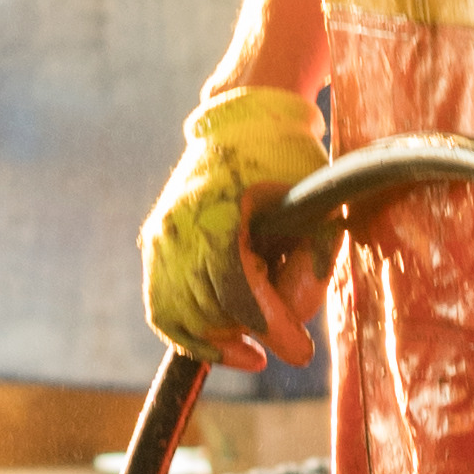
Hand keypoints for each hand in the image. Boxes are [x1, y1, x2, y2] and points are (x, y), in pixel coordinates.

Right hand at [140, 85, 329, 366]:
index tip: (300, 351)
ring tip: (254, 346)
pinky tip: (225, 346)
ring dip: (220, 340)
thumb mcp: (319, 208)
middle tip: (287, 336)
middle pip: (210, 311)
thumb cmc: (290, 162)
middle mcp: (179, 227)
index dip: (270, 327)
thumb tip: (292, 330)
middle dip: (253, 331)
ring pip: (181, 318)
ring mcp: (160, 237)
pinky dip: (189, 336)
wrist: (244, 122)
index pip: (235, 290)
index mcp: (220, 210)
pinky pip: (162, 309)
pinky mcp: (154, 245)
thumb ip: (311, 267)